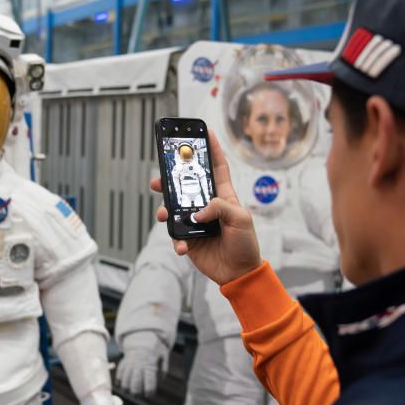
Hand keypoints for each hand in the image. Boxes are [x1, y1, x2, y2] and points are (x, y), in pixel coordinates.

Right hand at [116, 331, 168, 395]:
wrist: (142, 337)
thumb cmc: (155, 347)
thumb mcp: (164, 354)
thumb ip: (165, 367)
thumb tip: (162, 378)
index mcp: (150, 365)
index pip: (149, 382)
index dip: (149, 391)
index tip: (149, 394)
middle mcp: (138, 365)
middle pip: (135, 384)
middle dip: (136, 392)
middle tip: (138, 396)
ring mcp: (130, 364)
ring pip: (125, 380)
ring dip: (127, 388)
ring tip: (129, 392)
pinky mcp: (123, 362)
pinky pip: (119, 373)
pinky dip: (119, 381)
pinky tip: (121, 385)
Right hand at [152, 131, 261, 284]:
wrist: (239, 272)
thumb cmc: (245, 244)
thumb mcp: (241, 219)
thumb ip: (219, 207)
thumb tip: (197, 211)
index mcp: (223, 196)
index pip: (217, 168)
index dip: (212, 150)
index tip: (205, 132)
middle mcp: (208, 206)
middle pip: (186, 186)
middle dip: (171, 178)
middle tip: (159, 176)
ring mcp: (196, 222)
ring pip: (174, 209)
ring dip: (165, 209)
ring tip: (163, 214)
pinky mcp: (189, 238)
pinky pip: (175, 235)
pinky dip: (176, 239)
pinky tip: (182, 245)